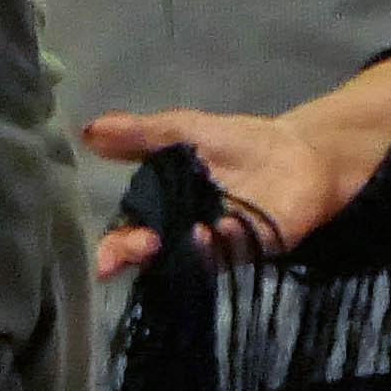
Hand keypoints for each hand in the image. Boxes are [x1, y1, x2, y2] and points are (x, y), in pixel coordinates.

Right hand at [80, 64, 390, 277]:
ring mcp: (219, 248)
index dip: (115, 248)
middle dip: (141, 254)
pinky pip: (232, 253)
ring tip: (177, 236)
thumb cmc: (239, 144)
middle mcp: (185, 235)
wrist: (301, 152)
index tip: (103, 260)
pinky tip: (215, 230)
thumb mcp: (185, 130)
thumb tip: (89, 132)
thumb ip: (141, 134)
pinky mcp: (253, 250)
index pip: (130, 234)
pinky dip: (222, 243)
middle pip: (155, 256)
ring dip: (183, 251)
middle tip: (141, 243)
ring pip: (191, 261)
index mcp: (163, 210)